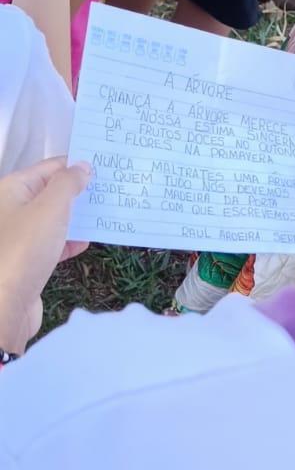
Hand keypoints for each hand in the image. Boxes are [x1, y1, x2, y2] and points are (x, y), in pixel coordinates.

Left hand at [0, 158, 90, 354]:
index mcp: (13, 189)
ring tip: (105, 215)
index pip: (49, 167)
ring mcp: (19, 235)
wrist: (6, 304)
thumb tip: (82, 167)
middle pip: (51, 193)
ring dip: (77, 218)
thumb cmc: (24, 250)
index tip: (104, 167)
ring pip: (53, 219)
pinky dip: (69, 241)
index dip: (76, 165)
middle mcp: (12, 209)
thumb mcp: (50, 209)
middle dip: (79, 193)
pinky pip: (52, 243)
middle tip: (110, 191)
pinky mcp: (27, 260)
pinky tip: (86, 243)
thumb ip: (68, 183)